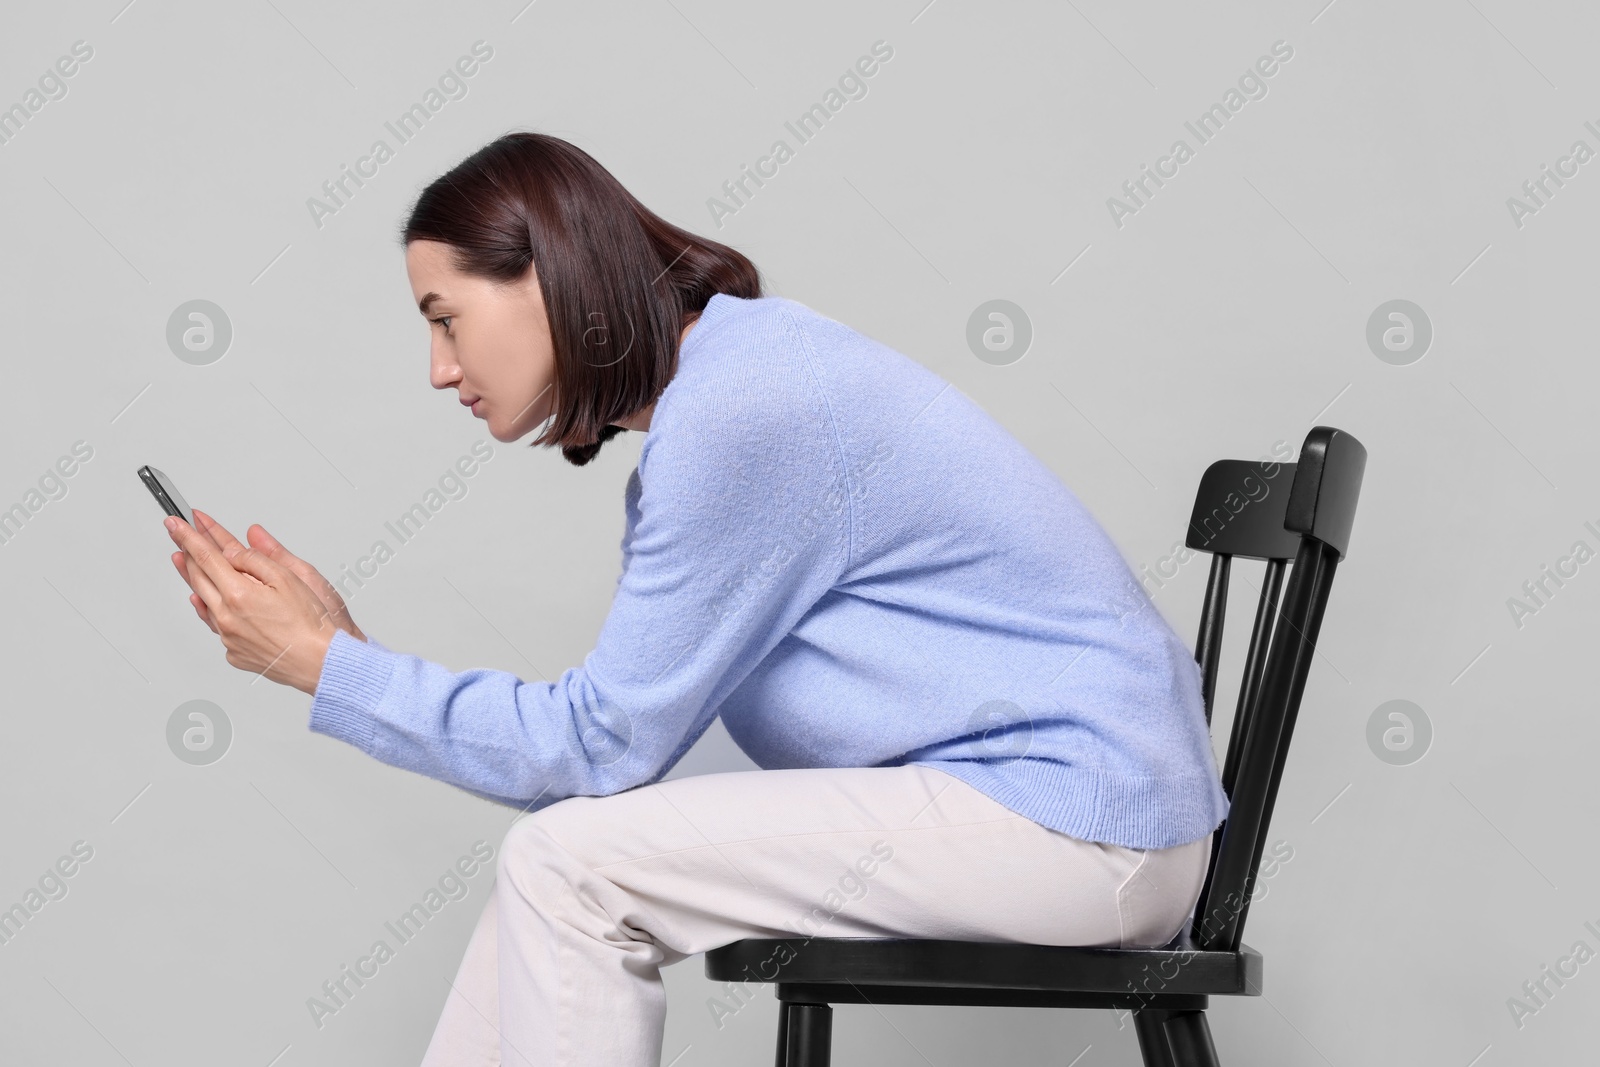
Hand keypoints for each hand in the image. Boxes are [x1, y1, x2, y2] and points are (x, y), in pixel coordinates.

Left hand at [173, 509, 364, 643]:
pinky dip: (208, 608)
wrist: (321, 663)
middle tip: (177, 534)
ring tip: (182, 560)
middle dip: (186, 552)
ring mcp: (229, 637)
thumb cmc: (312, 624)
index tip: (176, 522)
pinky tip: (203, 600)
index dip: (189, 536)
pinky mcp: (235, 652)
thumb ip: (258, 559)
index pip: (206, 556)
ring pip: (203, 601)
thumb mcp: (290, 578)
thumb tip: (235, 548)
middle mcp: (227, 617)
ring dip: (193, 578)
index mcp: (239, 594)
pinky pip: (215, 625)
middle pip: (198, 577)